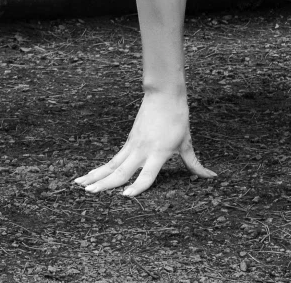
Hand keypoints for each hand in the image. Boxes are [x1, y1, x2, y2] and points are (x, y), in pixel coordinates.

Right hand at [74, 89, 215, 196]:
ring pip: (112, 165)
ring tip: (80, 185)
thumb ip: (194, 164)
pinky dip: (100, 169)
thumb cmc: (178, 118)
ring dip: (96, 176)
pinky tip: (89, 175)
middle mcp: (142, 151)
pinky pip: (113, 159)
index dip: (137, 187)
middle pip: (122, 171)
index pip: (146, 175)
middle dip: (105, 184)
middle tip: (90, 194)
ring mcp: (133, 146)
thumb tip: (211, 177)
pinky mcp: (129, 141)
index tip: (125, 196)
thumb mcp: (186, 142)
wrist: (164, 94)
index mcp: (159, 153)